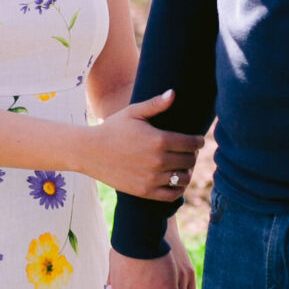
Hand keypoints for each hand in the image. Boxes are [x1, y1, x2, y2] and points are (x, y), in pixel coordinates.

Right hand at [84, 92, 204, 201]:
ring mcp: (152, 178)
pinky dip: (178, 188)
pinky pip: (172, 195)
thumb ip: (155, 104)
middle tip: (188, 152)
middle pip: (190, 161)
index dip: (198, 141)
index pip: (192, 143)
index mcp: (159, 139)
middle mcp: (158, 160)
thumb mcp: (132, 112)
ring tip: (182, 166)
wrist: (89, 152)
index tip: (197, 141)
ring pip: (183, 178)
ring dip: (186, 172)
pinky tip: (174, 181)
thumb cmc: (112, 128)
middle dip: (192, 155)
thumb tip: (173, 93)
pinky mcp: (145, 191)